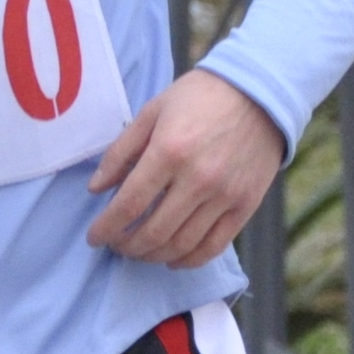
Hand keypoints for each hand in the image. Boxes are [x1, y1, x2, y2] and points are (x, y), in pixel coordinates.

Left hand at [83, 68, 290, 268]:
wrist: (259, 93)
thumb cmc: (198, 98)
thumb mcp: (152, 112)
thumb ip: (121, 151)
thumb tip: (96, 189)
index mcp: (169, 151)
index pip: (129, 204)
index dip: (106, 227)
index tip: (94, 237)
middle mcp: (198, 179)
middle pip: (154, 232)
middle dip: (126, 245)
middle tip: (115, 245)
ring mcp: (225, 196)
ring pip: (182, 245)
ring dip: (153, 255)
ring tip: (139, 252)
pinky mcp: (246, 206)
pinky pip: (214, 246)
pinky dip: (189, 260)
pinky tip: (172, 258)